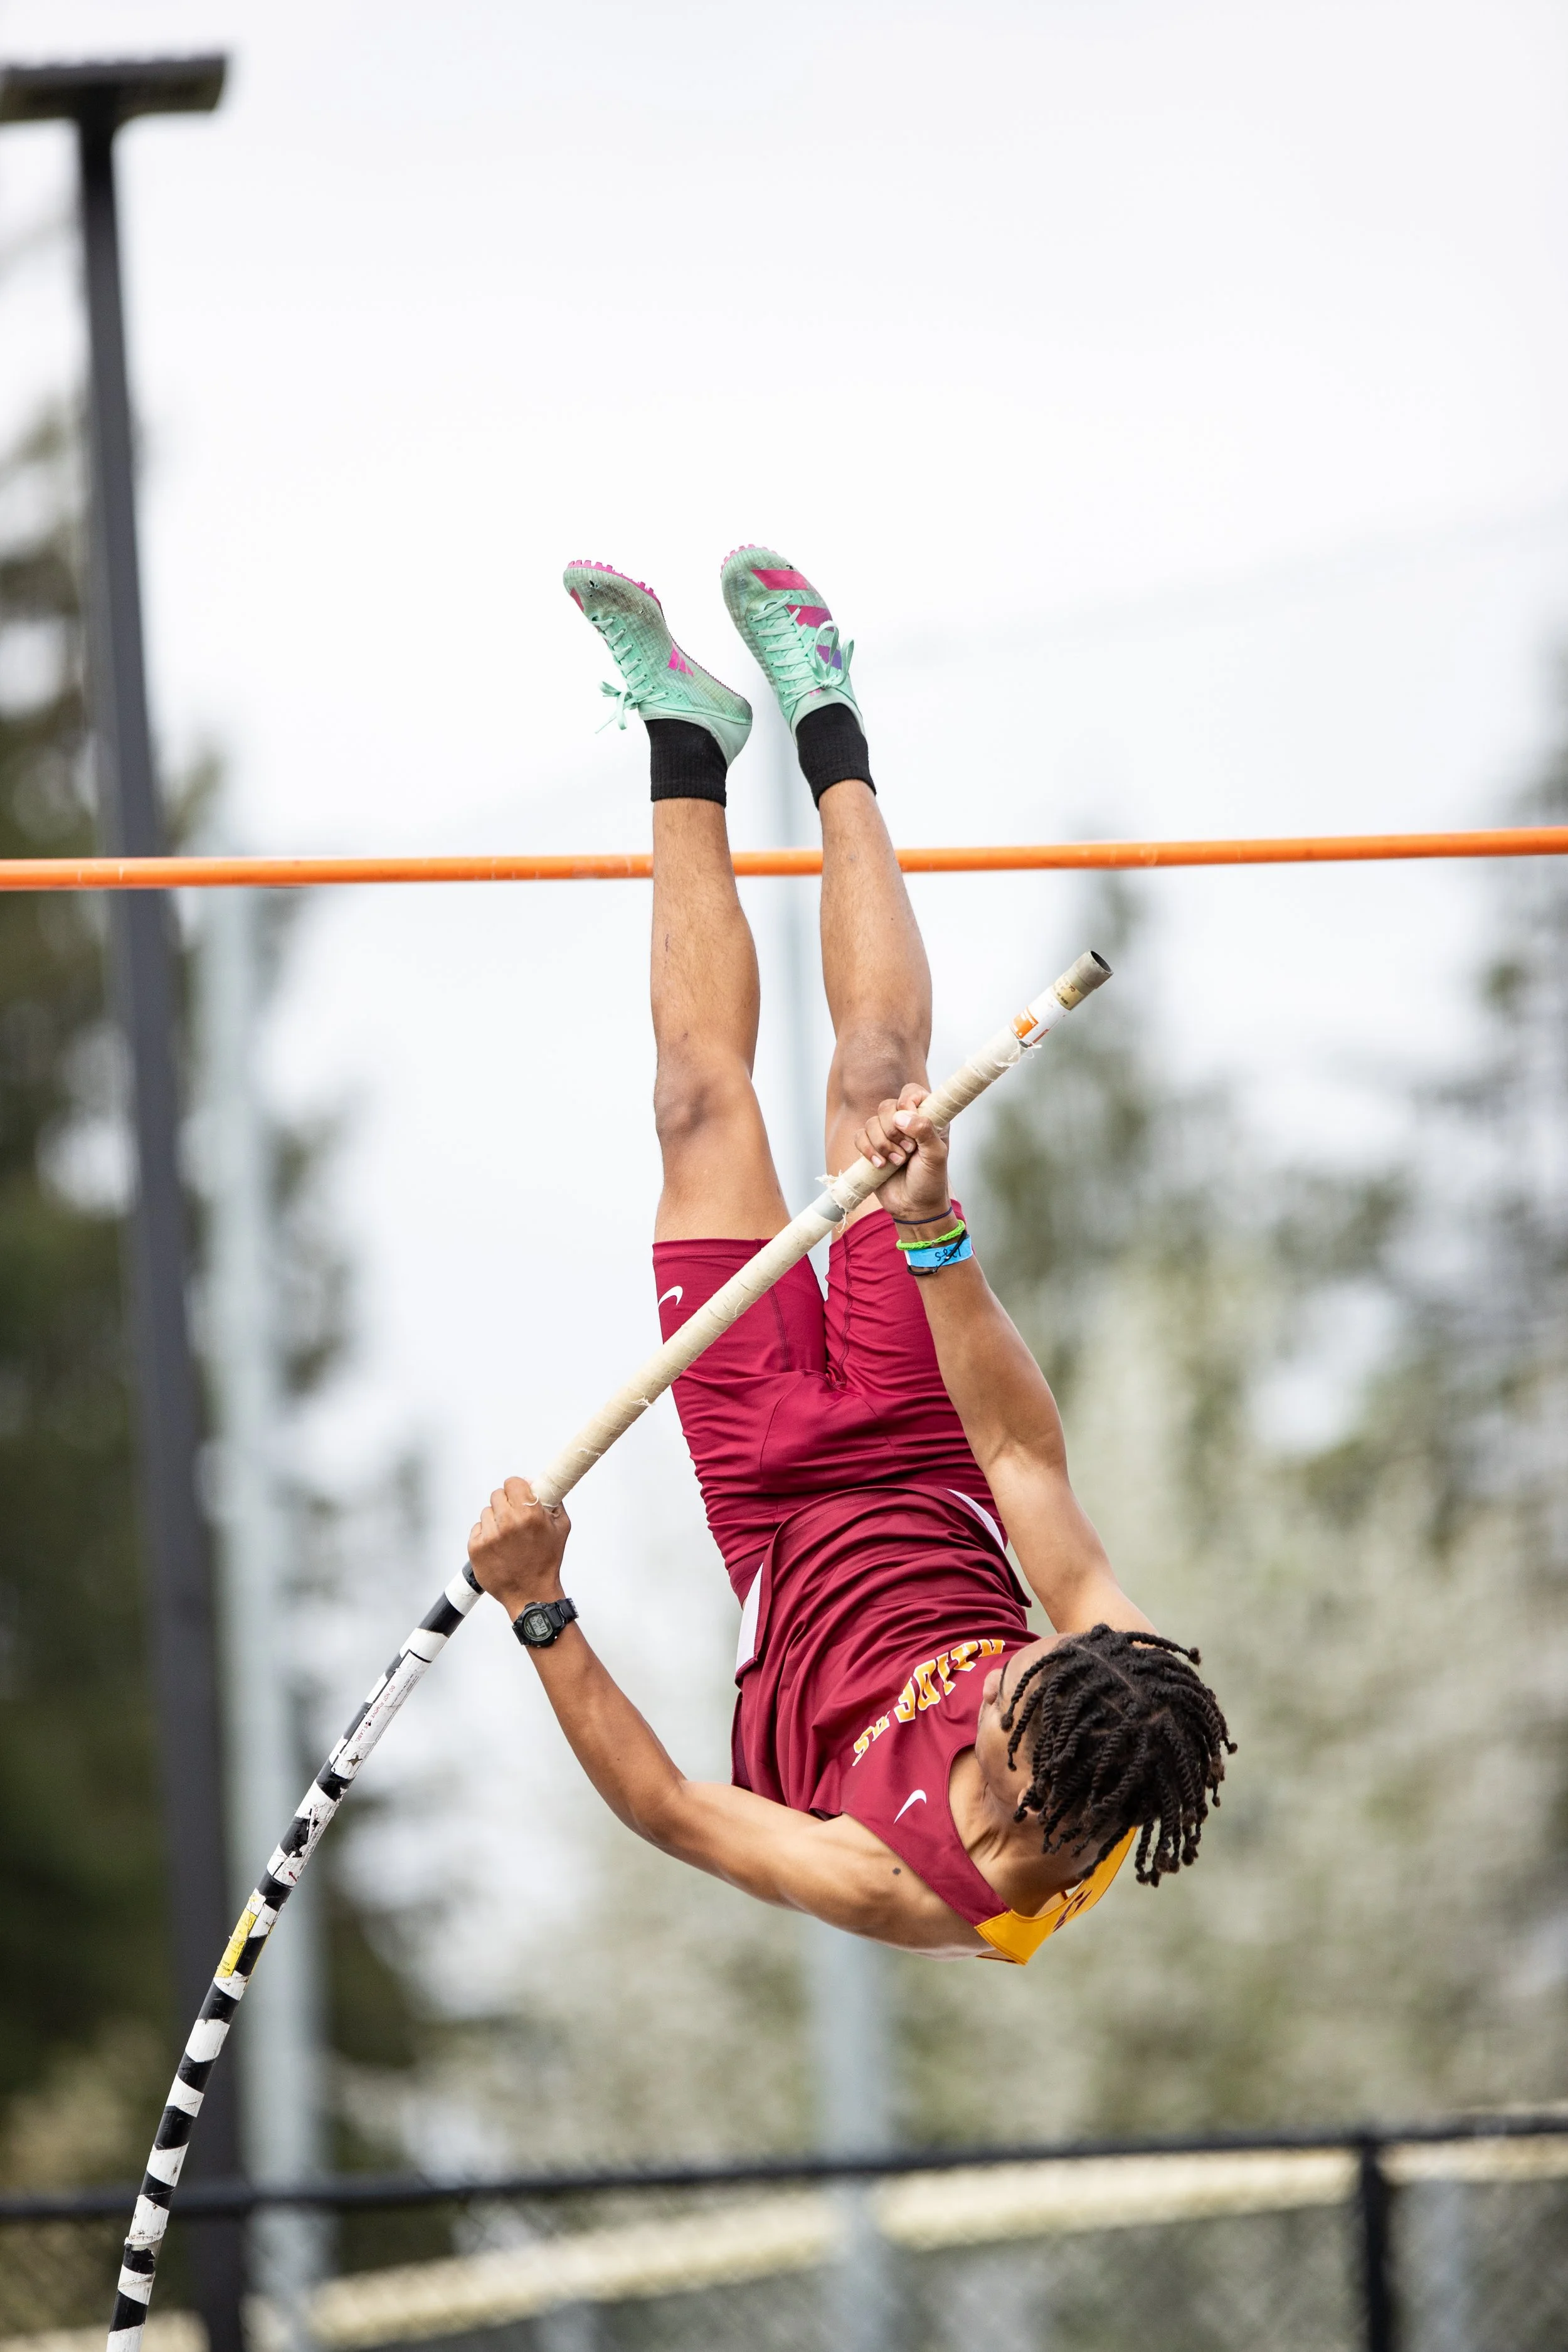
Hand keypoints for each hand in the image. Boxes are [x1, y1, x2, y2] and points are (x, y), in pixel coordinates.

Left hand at [468, 1477, 570, 1619]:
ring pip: (486, 1512)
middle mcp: (508, 1522)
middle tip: (514, 1519)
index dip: (517, 1489)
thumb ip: (553, 1502)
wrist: (531, 1594)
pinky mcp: (476, 1547)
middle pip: (497, 1495)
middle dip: (506, 1504)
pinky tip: (497, 1547)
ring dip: (495, 1520)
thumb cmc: (546, 1563)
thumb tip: (539, 1485)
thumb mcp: (561, 1528)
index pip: (512, 1482)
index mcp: (529, 1513)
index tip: (519, 1496)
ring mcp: (489, 1535)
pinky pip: (477, 1529)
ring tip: (507, 1538)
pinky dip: (485, 1535)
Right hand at [853, 1085, 951, 1225]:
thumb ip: (924, 1131)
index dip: (907, 1103)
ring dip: (882, 1144)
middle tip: (908, 1150)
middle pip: (887, 1106)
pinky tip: (880, 1165)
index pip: (911, 1092)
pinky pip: (859, 1137)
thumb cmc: (930, 1181)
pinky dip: (867, 1150)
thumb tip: (901, 1116)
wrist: (914, 1207)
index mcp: (926, 1118)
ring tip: (897, 1162)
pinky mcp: (871, 1148)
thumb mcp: (935, 1155)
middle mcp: (906, 1123)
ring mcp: (887, 1135)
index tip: (910, 1123)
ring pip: (871, 1122)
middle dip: (893, 1131)